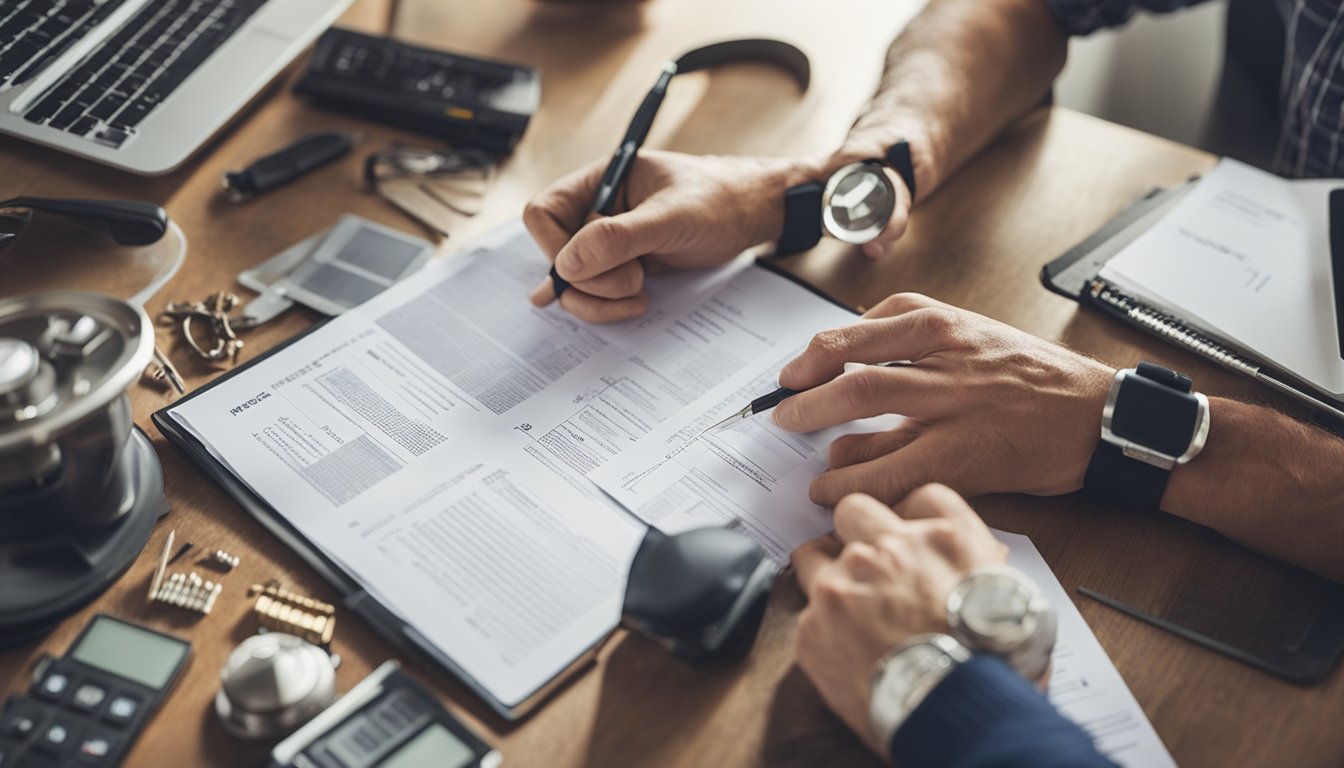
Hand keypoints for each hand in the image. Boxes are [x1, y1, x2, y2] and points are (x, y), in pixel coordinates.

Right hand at [524, 150, 814, 322]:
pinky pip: (594, 296)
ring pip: (572, 283)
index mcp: (599, 181)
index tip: (586, 267)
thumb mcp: (672, 216)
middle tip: (633, 282)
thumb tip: (567, 264)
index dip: (556, 247)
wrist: (753, 216)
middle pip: (555, 256)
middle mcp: (595, 211)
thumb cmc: (719, 200)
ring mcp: (606, 243)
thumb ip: (619, 237)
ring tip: (640, 293)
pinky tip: (638, 303)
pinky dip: (608, 307)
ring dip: (599, 300)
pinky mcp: (621, 268)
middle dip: (589, 280)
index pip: (543, 214)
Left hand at [772, 293, 1113, 504]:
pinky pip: (893, 467)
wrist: (1098, 416)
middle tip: (782, 413)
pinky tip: (832, 490)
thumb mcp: (973, 339)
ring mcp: (954, 405)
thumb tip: (848, 371)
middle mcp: (944, 358)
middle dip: (804, 394)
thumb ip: (912, 349)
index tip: (791, 375)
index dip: (813, 354)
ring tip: (801, 456)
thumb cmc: (1034, 380)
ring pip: (865, 407)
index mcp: (944, 325)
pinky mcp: (965, 454)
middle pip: (852, 368)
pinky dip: (853, 480)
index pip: (859, 330)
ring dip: (818, 430)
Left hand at [792, 486, 1007, 752]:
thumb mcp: (1013, 594)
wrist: (958, 711)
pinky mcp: (813, 625)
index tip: (907, 534)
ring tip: (845, 607)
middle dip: (855, 530)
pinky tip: (846, 652)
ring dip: (827, 573)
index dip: (912, 516)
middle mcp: (887, 549)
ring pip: (812, 555)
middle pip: (853, 509)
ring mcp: (843, 583)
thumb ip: (984, 563)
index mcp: (941, 538)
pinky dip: (823, 629)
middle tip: (866, 563)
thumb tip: (979, 561)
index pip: (921, 496)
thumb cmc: (995, 662)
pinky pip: (807, 613)